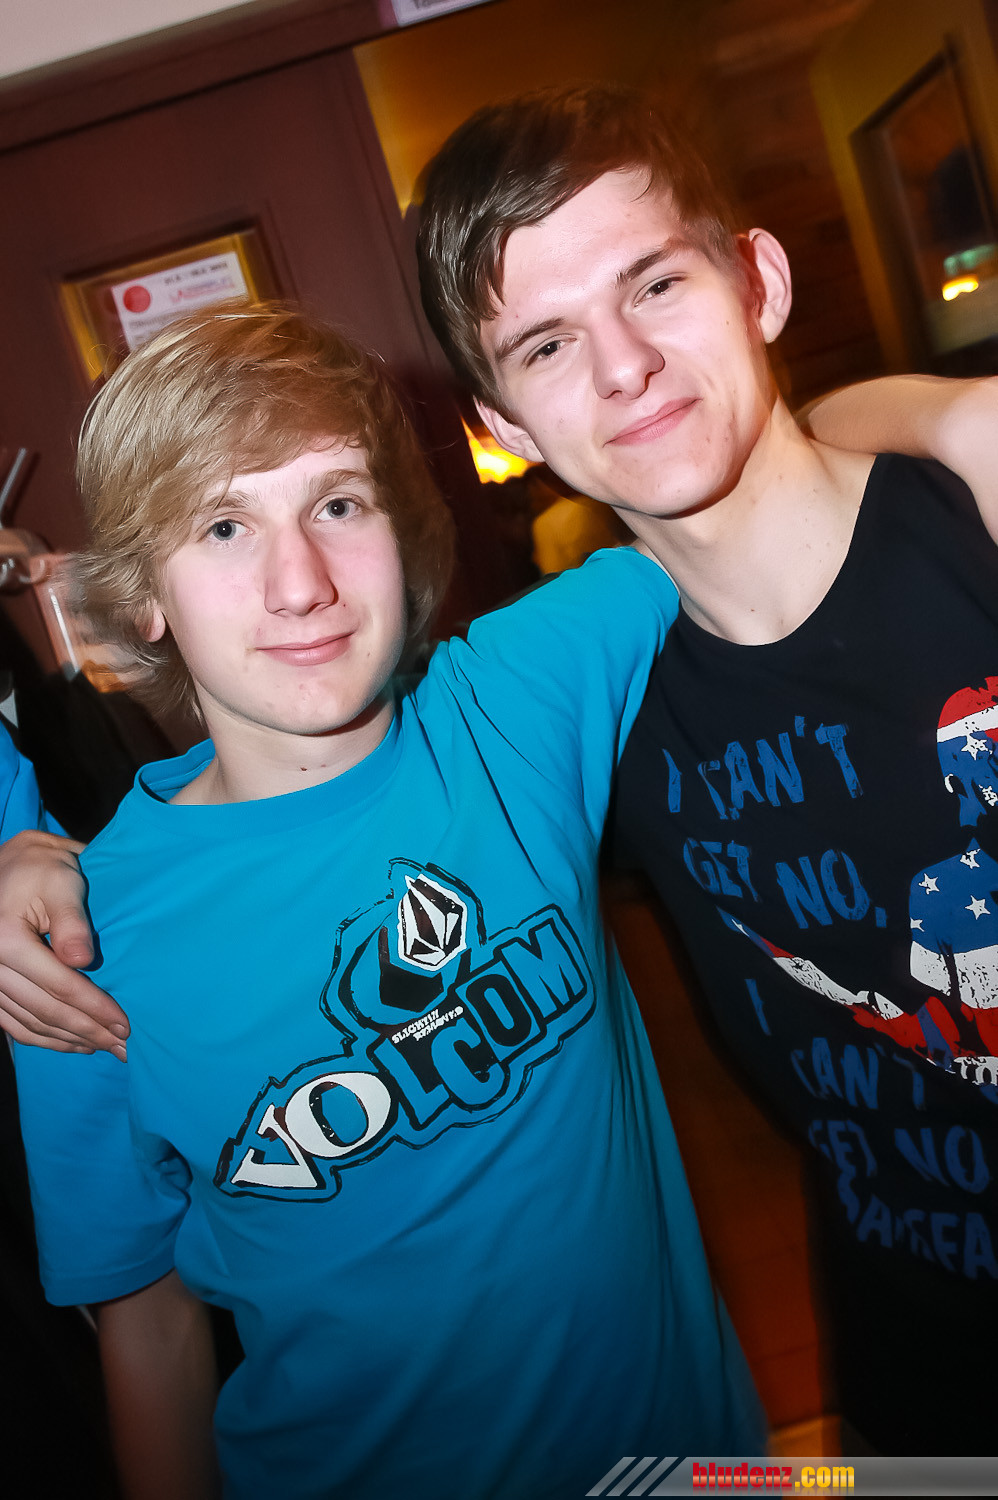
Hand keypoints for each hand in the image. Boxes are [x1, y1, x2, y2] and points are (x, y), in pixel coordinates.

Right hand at [0, 829, 127, 1056]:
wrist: (15, 866)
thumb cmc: (43, 870)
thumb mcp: (62, 883)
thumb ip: (72, 922)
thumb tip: (82, 961)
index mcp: (8, 940)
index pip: (59, 985)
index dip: (94, 1008)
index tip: (124, 1025)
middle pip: (45, 1010)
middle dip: (87, 1031)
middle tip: (123, 1047)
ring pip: (29, 1023)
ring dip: (68, 1041)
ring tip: (104, 1048)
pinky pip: (14, 1023)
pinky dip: (43, 1038)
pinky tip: (72, 1044)